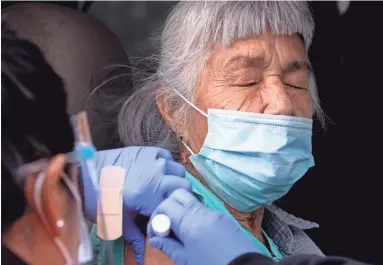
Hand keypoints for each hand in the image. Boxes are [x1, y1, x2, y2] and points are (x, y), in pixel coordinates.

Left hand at [82, 147, 191, 264]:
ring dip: (174, 179)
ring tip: (162, 186)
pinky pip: (166, 156)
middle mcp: (156, 175)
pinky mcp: (146, 150)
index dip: (174, 211)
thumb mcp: (117, 221)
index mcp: (150, 194)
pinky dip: (166, 163)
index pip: (177, 204)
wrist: (83, 175)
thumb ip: (135, 238)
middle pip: (184, 185)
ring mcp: (153, 160)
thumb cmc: (98, 200)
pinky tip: (156, 171)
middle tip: (165, 201)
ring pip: (178, 169)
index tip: (166, 214)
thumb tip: (141, 259)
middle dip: (178, 195)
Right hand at [147, 189, 258, 264]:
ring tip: (180, 231)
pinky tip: (196, 233)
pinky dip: (195, 216)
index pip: (166, 205)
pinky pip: (204, 210)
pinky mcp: (224, 218)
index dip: (156, 216)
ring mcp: (214, 213)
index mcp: (188, 221)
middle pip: (179, 195)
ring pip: (192, 201)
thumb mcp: (185, 259)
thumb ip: (168, 246)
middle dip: (168, 207)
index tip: (155, 232)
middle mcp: (201, 211)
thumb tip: (154, 239)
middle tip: (167, 225)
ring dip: (182, 211)